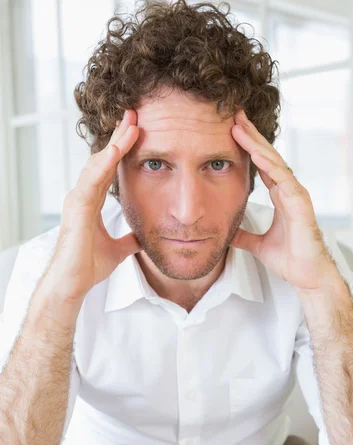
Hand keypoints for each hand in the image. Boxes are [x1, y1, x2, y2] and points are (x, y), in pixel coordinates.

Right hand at [44, 109, 141, 303]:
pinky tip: (116, 150)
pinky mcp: (77, 208)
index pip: (110, 169)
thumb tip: (142, 238)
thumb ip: (129, 241)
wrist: (73, 284)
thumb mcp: (118, 250)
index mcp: (92, 202)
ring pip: (98, 165)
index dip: (122, 150)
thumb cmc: (88, 266)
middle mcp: (83, 196)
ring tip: (131, 124)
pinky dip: (104, 165)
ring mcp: (78, 200)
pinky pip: (92, 181)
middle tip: (134, 115)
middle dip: (119, 138)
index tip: (137, 131)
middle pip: (103, 160)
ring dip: (115, 144)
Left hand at [229, 110, 339, 291]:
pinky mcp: (301, 204)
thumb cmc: (290, 260)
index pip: (261, 166)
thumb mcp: (258, 245)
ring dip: (257, 144)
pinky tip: (257, 152)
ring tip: (239, 126)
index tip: (230, 131)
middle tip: (233, 115)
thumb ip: (244, 237)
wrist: (307, 276)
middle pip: (267, 157)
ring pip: (275, 162)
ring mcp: (296, 195)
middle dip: (251, 136)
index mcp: (280, 196)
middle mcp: (288, 191)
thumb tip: (227, 234)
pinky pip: (284, 180)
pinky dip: (271, 165)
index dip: (247, 147)